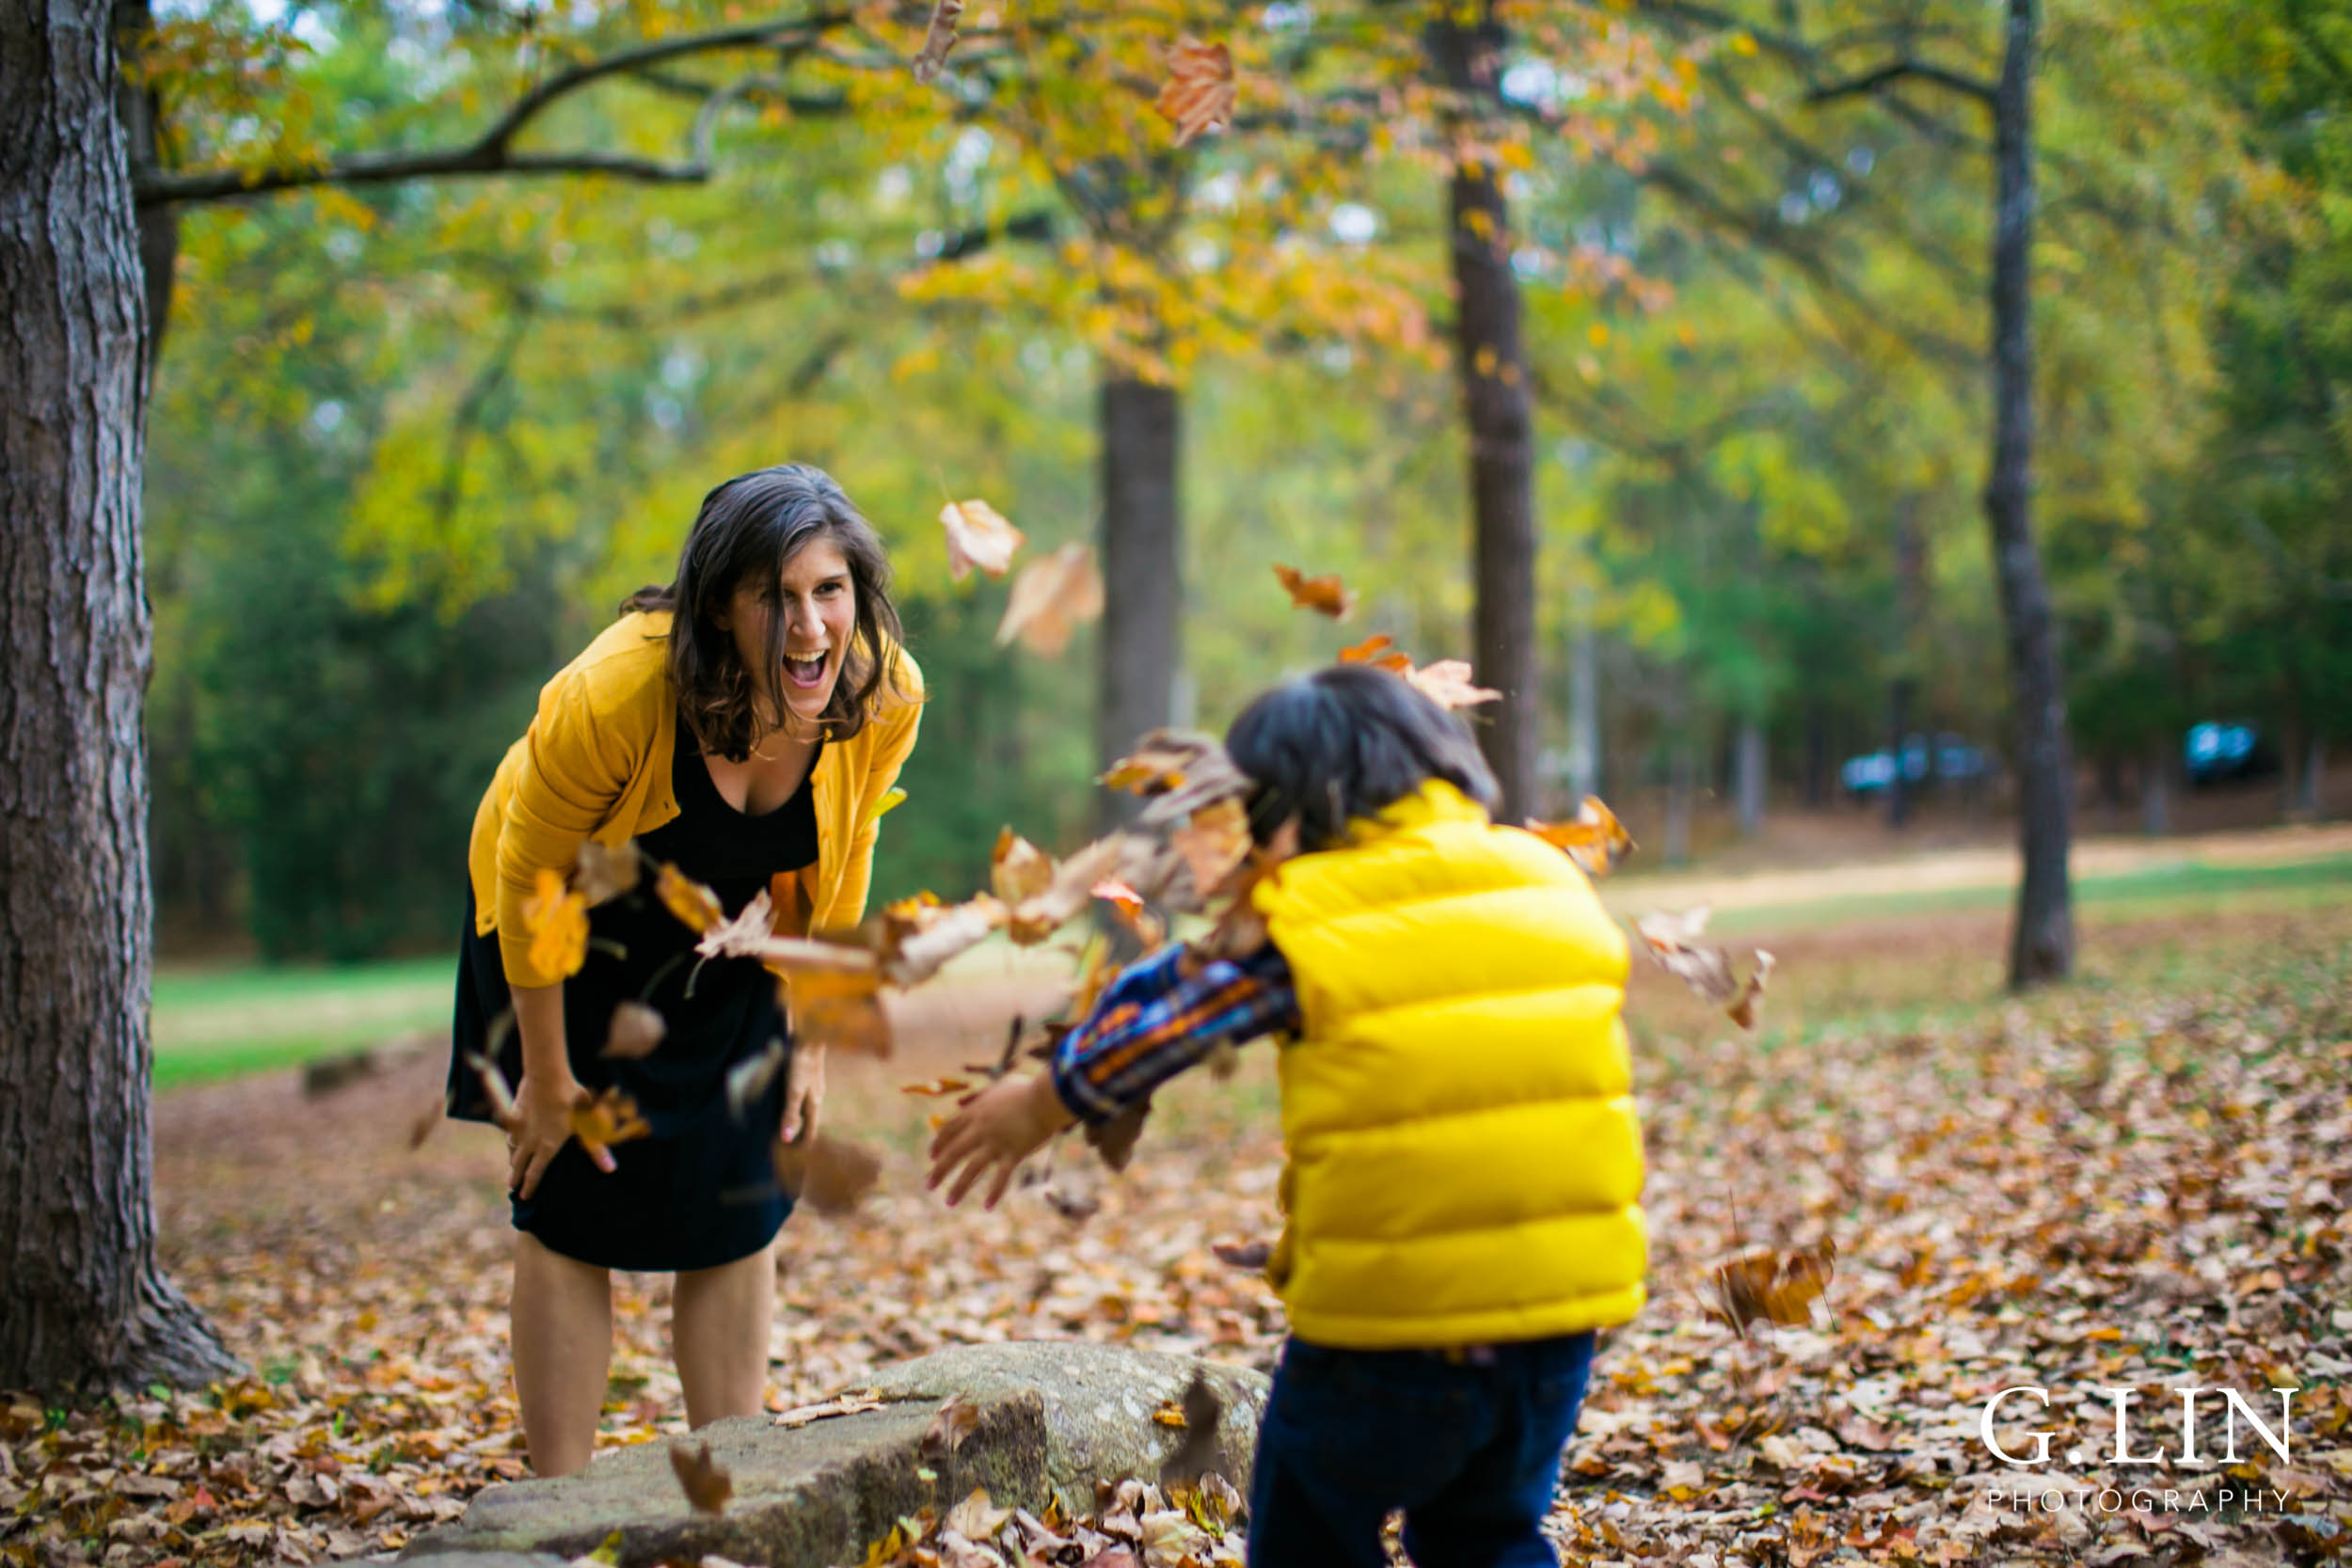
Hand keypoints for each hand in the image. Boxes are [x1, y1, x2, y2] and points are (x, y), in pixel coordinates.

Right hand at [507, 1072, 614, 1199]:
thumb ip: (596, 1148)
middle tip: (512, 1187)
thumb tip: (611, 1169)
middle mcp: (530, 1140)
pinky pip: (509, 1131)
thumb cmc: (571, 1101)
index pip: (536, 1172)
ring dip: (512, 1159)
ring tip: (511, 1166)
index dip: (530, 1186)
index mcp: (547, 1146)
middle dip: (516, 1177)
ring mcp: (519, 1127)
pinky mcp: (514, 1113)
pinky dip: (510, 1139)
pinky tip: (510, 1138)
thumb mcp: (588, 1125)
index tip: (524, 1197)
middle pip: (519, 1163)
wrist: (547, 1076)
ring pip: (512, 1148)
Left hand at [781, 1042, 825, 1143]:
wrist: (809, 1039)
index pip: (811, 1131)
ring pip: (806, 1109)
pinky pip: (803, 1098)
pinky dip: (796, 1106)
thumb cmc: (801, 1065)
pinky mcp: (809, 1077)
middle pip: (809, 1121)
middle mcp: (816, 1097)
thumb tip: (786, 1138)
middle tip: (786, 1144)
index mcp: (813, 1104)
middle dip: (799, 1134)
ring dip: (797, 1120)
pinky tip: (788, 1102)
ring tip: (784, 1126)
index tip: (793, 1155)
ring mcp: (813, 1087)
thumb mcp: (793, 1091)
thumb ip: (790, 1114)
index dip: (802, 1144)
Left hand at [926, 1073, 1075, 1209]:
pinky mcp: (1013, 1154)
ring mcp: (996, 1143)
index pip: (948, 1130)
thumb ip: (977, 1095)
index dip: (938, 1145)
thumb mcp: (997, 1087)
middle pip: (953, 1153)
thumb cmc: (1026, 1089)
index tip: (933, 1157)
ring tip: (949, 1202)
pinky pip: (1001, 1177)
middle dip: (939, 1171)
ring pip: (971, 1169)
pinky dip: (994, 1193)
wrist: (1047, 1097)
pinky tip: (987, 1206)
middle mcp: (980, 1129)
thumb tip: (959, 1102)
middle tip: (929, 1185)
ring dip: (958, 1187)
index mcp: (975, 1112)